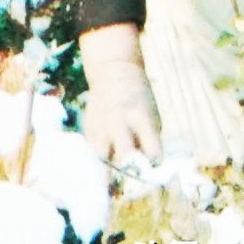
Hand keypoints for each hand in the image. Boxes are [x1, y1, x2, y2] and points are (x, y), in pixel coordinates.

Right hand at [79, 22, 161, 162]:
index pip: (153, 152)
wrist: (113, 72)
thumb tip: (145, 168)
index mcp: (141, 118)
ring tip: (114, 169)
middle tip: (134, 171)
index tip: (155, 163)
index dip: (155, 162)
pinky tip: (105, 153)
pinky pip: (93, 150)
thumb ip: (148, 141)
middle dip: (132, 168)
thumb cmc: (139, 99)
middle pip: (125, 156)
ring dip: (110, 167)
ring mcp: (100, 124)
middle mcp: (119, 122)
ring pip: (103, 157)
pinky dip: (100, 156)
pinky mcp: (87, 126)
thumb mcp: (151, 115)